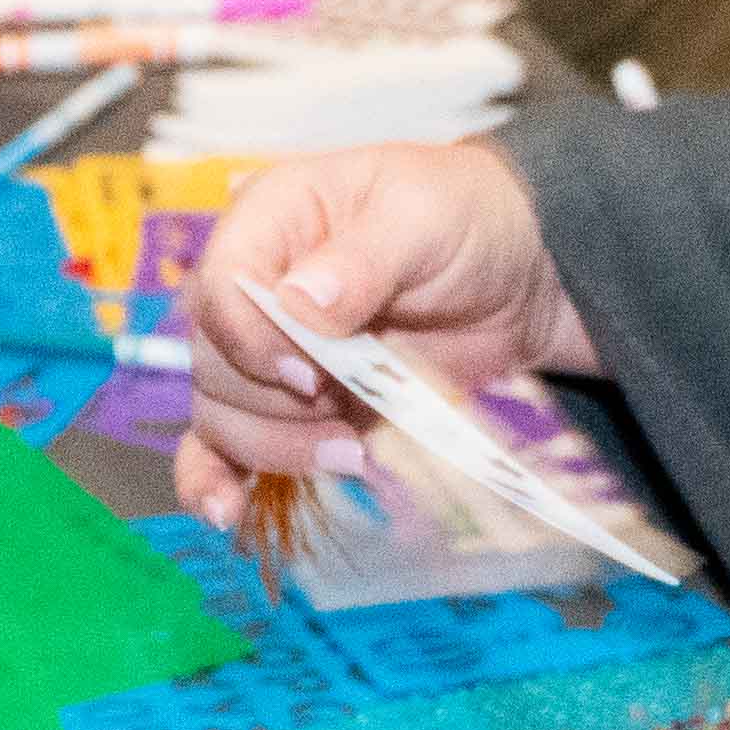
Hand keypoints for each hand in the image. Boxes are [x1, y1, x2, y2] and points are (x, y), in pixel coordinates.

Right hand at [172, 145, 587, 552]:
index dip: (255, 340)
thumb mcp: (426, 218)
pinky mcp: (289, 408)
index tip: (313, 374)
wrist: (515, 275)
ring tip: (350, 450)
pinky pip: (225, 448)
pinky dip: (216, 480)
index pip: (221, 286)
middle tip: (343, 410)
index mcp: (269, 220)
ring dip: (275, 446)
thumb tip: (298, 303)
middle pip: (214, 361)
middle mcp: (252, 286)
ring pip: (221, 413)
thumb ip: (364, 258)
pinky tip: (225, 511)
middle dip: (273, 403)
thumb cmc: (465, 220)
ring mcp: (267, 352)